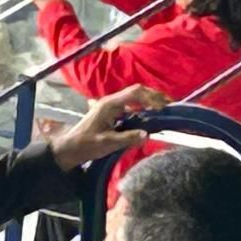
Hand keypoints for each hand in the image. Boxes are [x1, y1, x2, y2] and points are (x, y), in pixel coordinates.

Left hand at [48, 84, 168, 169]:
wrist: (69, 149)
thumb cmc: (85, 145)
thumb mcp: (106, 143)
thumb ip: (127, 138)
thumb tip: (147, 135)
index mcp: (109, 105)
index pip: (135, 93)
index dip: (151, 98)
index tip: (164, 108)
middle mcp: (111, 101)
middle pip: (137, 91)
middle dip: (154, 96)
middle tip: (171, 105)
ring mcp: (111, 106)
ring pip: (135, 97)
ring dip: (150, 100)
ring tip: (165, 108)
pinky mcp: (112, 113)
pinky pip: (131, 106)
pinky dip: (143, 107)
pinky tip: (151, 115)